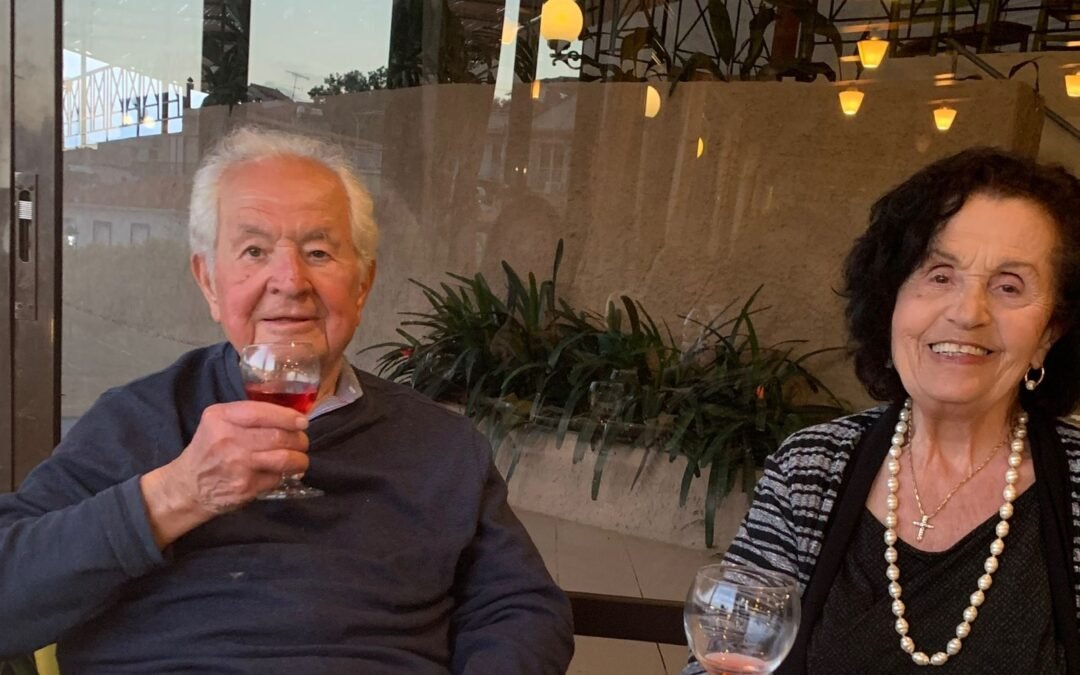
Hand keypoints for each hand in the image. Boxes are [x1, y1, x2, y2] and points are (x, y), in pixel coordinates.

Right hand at [140, 402, 309, 547]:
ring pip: (284, 458)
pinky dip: (282, 475)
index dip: (287, 416)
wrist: (188, 486)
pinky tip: (276, 473)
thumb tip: (291, 417)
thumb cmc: (209, 448)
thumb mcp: (218, 422)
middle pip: (278, 436)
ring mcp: (237, 466)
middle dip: (298, 439)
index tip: (302, 421)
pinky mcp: (245, 487)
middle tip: (302, 441)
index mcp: (220, 418)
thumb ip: (248, 415)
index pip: (261, 412)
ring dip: (299, 459)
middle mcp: (228, 440)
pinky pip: (276, 477)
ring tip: (299, 458)